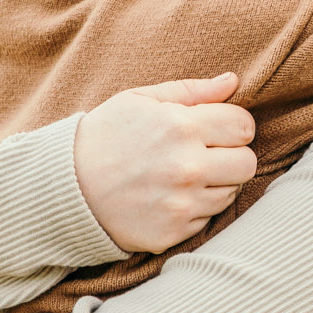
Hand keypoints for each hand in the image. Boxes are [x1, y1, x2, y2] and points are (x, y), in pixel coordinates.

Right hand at [73, 73, 257, 253]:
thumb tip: (233, 81)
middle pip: (247, 163)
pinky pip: (209, 217)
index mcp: (182, 126)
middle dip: (232, 155)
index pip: (244, 126)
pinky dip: (196, 207)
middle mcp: (187, 166)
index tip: (216, 128)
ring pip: (231, 192)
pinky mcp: (174, 231)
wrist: (65, 186)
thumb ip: (191, 90)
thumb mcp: (140, 100)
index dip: (232, 125)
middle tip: (206, 153)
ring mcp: (182, 202)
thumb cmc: (105, 136)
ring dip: (216, 182)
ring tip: (183, 174)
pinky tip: (170, 196)